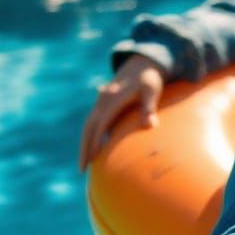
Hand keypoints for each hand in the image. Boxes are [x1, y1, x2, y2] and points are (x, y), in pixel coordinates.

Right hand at [79, 54, 164, 171]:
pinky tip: (94, 152)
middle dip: (84, 148)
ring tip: (84, 165)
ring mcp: (101, 102)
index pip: (100, 124)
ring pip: (88, 126)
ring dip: (85, 144)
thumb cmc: (150, 79)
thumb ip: (149, 107)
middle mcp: (103, 101)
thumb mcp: (152, 90)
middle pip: (88, 128)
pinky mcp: (104, 105)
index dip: (95, 142)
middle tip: (82, 169)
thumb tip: (150, 125)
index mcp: (112, 99)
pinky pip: (94, 123)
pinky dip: (90, 137)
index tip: (92, 158)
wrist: (142, 64)